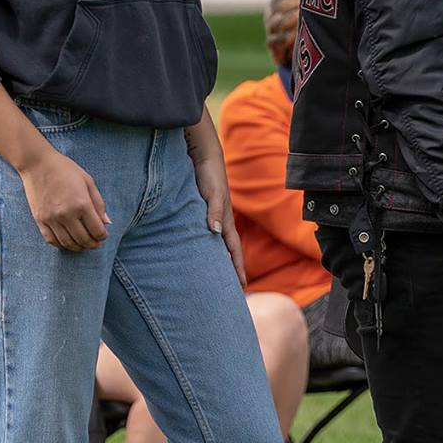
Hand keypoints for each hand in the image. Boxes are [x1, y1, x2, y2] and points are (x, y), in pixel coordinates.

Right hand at [20, 148, 110, 251]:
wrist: (38, 164)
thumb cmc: (66, 170)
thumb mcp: (88, 182)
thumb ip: (99, 204)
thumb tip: (106, 222)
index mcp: (82, 204)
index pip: (96, 230)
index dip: (103, 236)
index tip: (104, 235)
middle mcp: (66, 214)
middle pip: (83, 239)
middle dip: (92, 244)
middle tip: (96, 244)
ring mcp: (51, 218)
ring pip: (67, 242)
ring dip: (78, 247)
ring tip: (84, 246)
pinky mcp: (39, 220)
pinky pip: (51, 239)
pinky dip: (61, 245)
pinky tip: (68, 243)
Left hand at [192, 141, 246, 284]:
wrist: (203, 154)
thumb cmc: (208, 173)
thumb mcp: (212, 192)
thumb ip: (214, 211)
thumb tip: (215, 232)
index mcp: (226, 219)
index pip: (234, 249)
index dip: (238, 267)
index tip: (242, 284)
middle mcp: (221, 220)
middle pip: (229, 249)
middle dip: (231, 267)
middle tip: (230, 287)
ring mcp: (213, 215)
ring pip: (218, 242)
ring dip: (220, 257)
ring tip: (217, 273)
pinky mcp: (203, 210)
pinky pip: (206, 233)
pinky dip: (207, 244)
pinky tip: (200, 249)